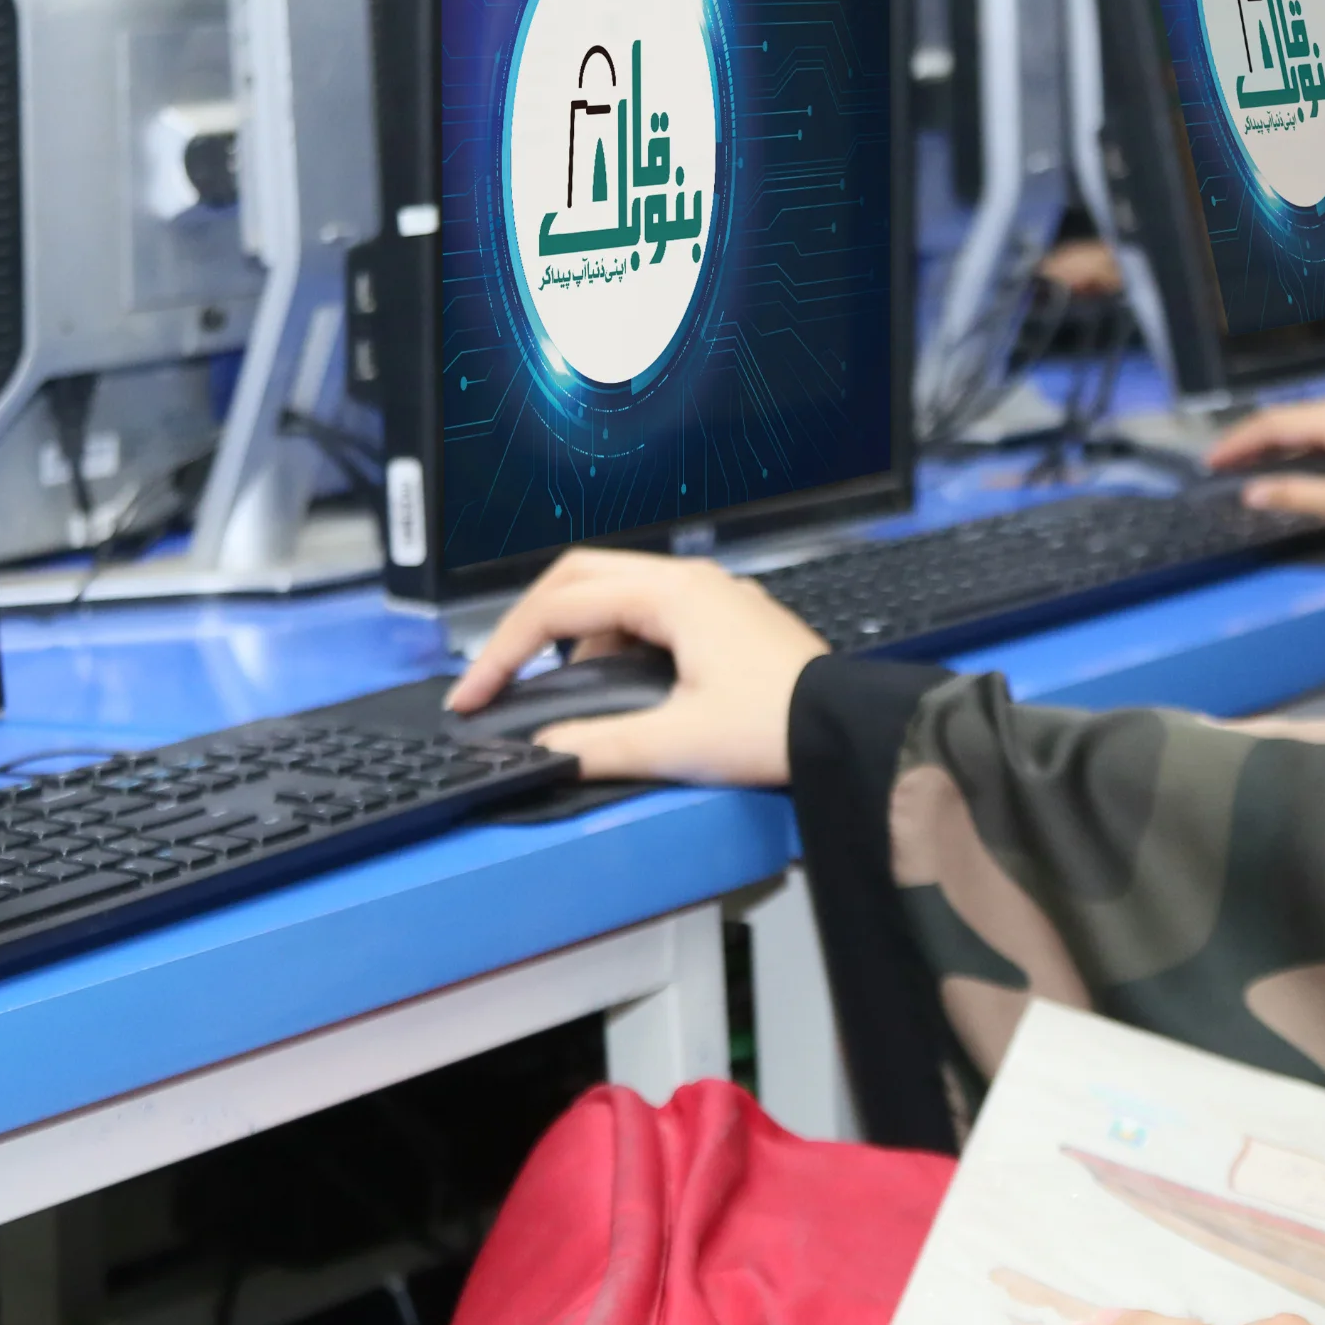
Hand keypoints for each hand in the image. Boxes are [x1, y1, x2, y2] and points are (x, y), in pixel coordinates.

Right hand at [442, 550, 828, 787]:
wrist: (850, 730)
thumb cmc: (780, 727)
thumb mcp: (678, 744)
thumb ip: (600, 745)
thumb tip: (547, 747)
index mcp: (672, 595)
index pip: (558, 607)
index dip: (504, 652)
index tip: (474, 695)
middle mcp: (689, 581)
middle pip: (578, 577)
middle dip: (528, 624)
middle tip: (498, 673)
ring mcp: (711, 595)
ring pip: (614, 589)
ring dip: (574, 631)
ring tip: (557, 686)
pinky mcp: (726, 618)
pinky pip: (648, 610)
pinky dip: (613, 639)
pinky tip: (614, 684)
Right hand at [1205, 392, 1324, 555]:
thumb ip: (1300, 495)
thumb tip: (1251, 492)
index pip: (1278, 423)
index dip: (1241, 443)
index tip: (1211, 462)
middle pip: (1302, 416)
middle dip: (1262, 438)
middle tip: (1230, 463)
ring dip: (1293, 440)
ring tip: (1266, 462)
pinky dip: (1324, 441)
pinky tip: (1323, 457)